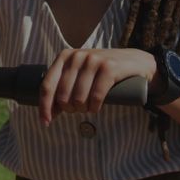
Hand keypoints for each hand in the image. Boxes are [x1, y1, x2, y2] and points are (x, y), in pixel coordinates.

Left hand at [39, 48, 156, 125]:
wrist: (134, 61)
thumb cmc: (101, 73)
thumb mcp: (79, 75)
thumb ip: (62, 89)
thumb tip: (47, 114)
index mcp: (65, 56)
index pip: (47, 85)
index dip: (44, 107)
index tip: (45, 122)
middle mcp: (77, 56)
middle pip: (63, 96)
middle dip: (70, 109)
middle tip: (80, 108)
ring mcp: (93, 60)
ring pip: (78, 99)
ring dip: (84, 109)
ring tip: (90, 106)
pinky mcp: (109, 67)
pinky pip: (96, 97)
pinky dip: (95, 106)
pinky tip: (97, 106)